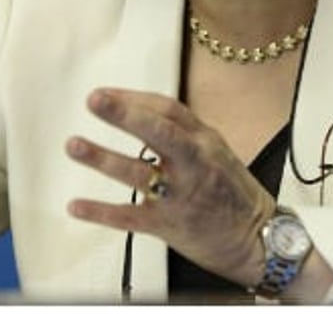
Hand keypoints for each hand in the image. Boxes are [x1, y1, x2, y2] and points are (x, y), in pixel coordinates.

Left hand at [65, 88, 272, 287]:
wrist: (258, 238)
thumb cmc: (235, 195)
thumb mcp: (218, 153)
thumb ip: (185, 136)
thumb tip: (144, 115)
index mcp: (206, 141)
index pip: (169, 109)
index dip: (134, 99)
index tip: (105, 94)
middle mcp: (195, 163)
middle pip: (158, 131)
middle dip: (124, 114)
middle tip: (93, 101)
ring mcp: (182, 195)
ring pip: (139, 173)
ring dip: (102, 158)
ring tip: (74, 145)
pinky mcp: (171, 225)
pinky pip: (130, 217)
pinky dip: (101, 211)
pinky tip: (76, 205)